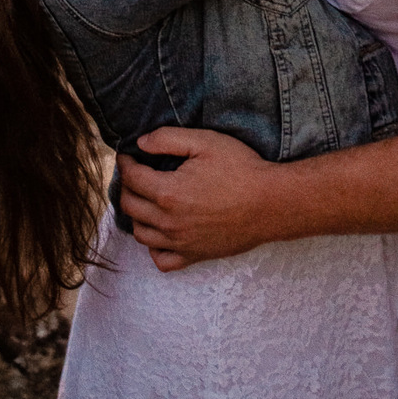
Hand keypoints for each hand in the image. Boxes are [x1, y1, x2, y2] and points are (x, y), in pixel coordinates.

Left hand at [117, 127, 281, 270]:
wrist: (271, 203)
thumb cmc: (241, 169)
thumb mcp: (205, 142)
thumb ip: (168, 139)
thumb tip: (140, 143)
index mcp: (168, 192)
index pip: (132, 178)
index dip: (126, 163)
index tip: (129, 156)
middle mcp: (169, 222)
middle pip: (129, 206)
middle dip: (127, 186)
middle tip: (136, 174)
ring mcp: (181, 242)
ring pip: (141, 234)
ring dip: (137, 215)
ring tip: (146, 200)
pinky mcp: (194, 255)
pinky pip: (161, 260)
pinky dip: (154, 247)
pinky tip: (161, 232)